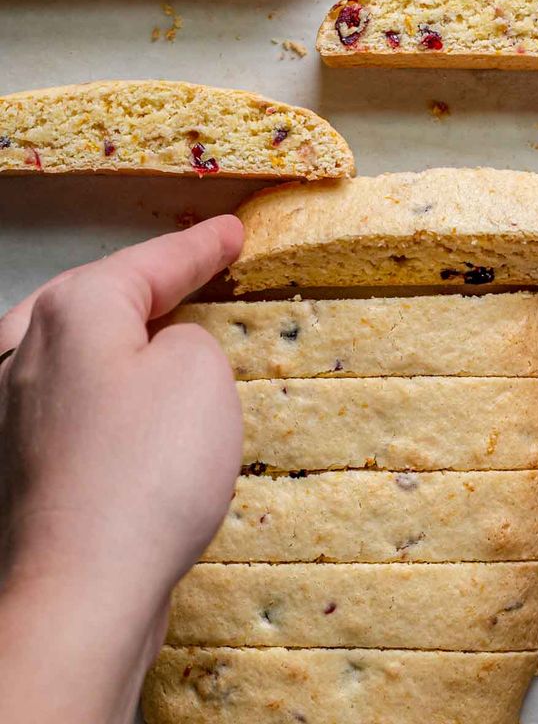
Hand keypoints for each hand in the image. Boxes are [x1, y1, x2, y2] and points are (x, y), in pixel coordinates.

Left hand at [0, 216, 243, 723]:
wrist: (81, 591)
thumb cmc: (147, 469)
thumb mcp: (200, 371)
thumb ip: (189, 336)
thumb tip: (164, 351)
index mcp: (72, 308)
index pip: (151, 262)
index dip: (200, 246)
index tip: (231, 231)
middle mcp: (26, 346)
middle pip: (97, 294)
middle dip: (147, 281)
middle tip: (194, 268)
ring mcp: (12, 406)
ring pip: (75, 345)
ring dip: (121, 334)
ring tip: (160, 326)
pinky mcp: (17, 459)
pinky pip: (71, 396)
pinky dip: (105, 386)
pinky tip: (126, 406)